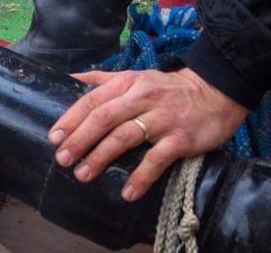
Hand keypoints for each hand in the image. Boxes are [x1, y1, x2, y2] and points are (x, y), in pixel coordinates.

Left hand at [47, 68, 249, 200]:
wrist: (216, 94)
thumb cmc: (168, 88)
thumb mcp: (136, 77)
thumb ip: (104, 79)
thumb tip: (72, 78)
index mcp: (127, 83)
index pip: (93, 100)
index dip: (72, 119)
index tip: (54, 137)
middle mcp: (142, 98)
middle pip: (104, 118)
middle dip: (80, 139)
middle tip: (63, 159)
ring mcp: (162, 118)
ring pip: (124, 137)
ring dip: (101, 157)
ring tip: (83, 174)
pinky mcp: (181, 139)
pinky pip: (157, 160)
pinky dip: (141, 177)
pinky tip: (128, 192)